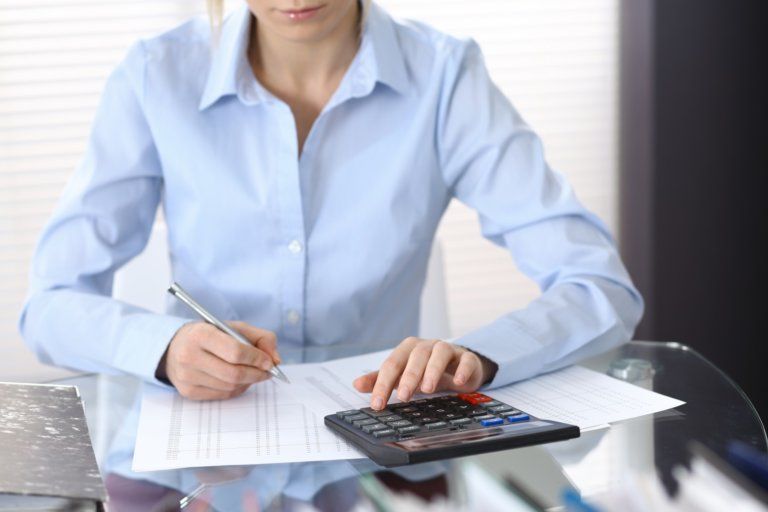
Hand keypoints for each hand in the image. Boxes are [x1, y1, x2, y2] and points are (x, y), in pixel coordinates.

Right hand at [159, 321, 280, 399]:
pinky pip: (222, 395)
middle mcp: (189, 356)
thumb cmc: (211, 335)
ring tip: (254, 373)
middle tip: (268, 371)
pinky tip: (240, 380)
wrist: (175, 347)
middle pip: (233, 373)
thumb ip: (261, 338)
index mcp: (201, 334)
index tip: (269, 361)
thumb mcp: (234, 327)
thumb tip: (276, 360)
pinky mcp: (188, 392)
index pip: (235, 351)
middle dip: (257, 374)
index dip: (256, 358)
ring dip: (249, 382)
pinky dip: (237, 389)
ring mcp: (187, 376)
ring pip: (230, 386)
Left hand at [353, 337, 493, 409]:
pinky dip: (462, 370)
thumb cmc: (426, 370)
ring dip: (433, 370)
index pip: (392, 364)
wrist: (458, 366)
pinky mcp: (466, 358)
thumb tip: (356, 384)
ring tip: (427, 389)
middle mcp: (427, 346)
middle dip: (409, 376)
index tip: (377, 404)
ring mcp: (448, 350)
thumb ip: (381, 380)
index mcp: (408, 349)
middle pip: (416, 356)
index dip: (383, 384)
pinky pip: (465, 360)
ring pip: (439, 353)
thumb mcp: (402, 376)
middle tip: (404, 396)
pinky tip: (457, 382)